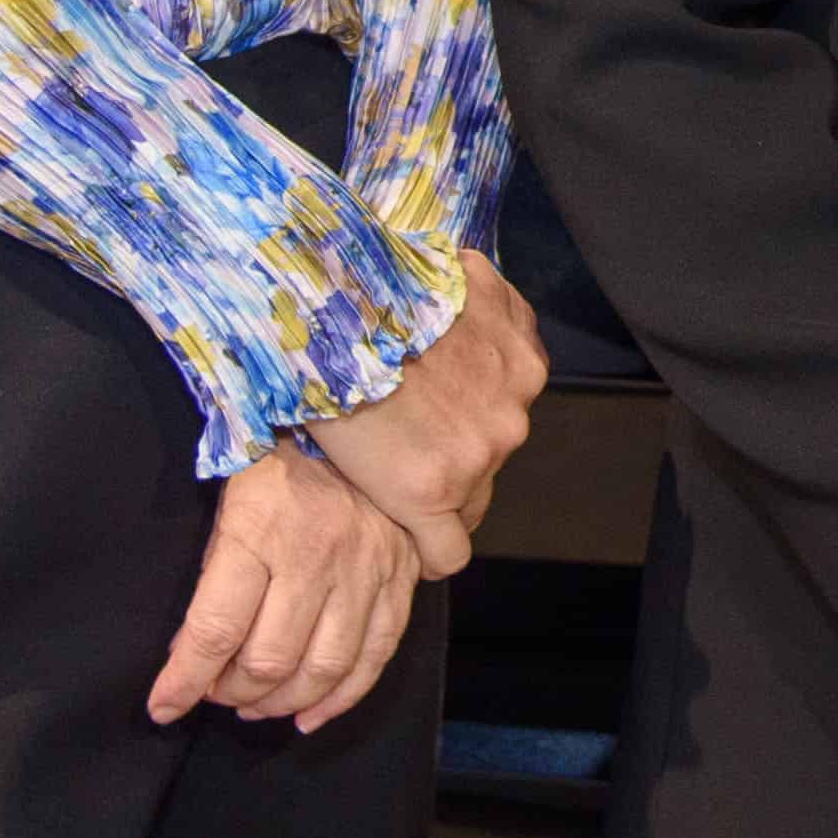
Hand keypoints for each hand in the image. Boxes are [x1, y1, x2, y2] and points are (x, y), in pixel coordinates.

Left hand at [148, 445, 421, 730]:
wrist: (355, 412)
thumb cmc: (275, 463)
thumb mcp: (227, 505)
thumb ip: (213, 579)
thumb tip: (190, 653)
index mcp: (259, 533)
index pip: (214, 631)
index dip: (184, 682)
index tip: (163, 707)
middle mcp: (315, 557)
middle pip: (269, 661)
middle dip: (231, 693)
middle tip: (215, 692)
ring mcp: (364, 570)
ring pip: (322, 669)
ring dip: (281, 703)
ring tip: (255, 707)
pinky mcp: (399, 578)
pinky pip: (374, 657)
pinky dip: (340, 698)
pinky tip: (310, 715)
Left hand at [310, 247, 545, 574]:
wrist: (332, 294)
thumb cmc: (319, 374)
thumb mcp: (342, 459)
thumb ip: (391, 492)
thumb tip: (400, 499)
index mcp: (434, 488)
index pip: (454, 544)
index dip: (431, 528)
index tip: (414, 512)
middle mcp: (487, 447)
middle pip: (482, 474)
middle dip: (452, 456)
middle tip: (412, 420)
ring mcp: (512, 389)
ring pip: (504, 413)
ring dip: (475, 400)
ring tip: (427, 368)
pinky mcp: (519, 333)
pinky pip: (515, 352)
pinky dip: (490, 344)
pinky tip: (449, 330)